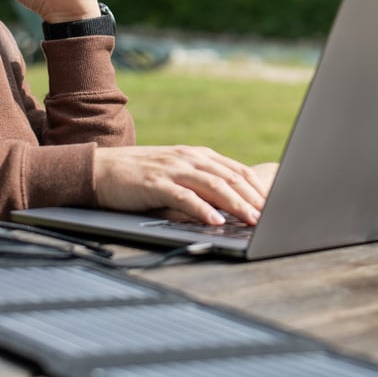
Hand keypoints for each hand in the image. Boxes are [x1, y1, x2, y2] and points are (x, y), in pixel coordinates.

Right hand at [94, 145, 268, 226]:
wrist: (101, 170)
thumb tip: (229, 210)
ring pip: (213, 185)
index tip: (277, 205)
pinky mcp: (155, 183)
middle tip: (273, 216)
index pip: (237, 171)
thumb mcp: (176, 177)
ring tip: (252, 220)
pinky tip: (215, 220)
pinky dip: (201, 209)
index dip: (259, 188)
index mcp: (198, 156)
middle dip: (254, 198)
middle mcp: (190, 158)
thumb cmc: (141, 178)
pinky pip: (183, 196)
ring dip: (236, 203)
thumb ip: (201, 188)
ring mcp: (173, 169)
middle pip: (230, 177)